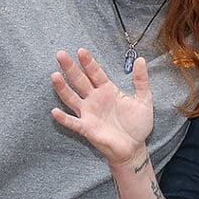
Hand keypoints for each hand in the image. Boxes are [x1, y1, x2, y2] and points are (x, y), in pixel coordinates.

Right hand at [50, 48, 157, 166]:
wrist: (135, 147)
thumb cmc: (137, 124)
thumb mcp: (144, 99)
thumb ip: (141, 80)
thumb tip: (141, 59)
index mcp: (107, 90)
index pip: (95, 73)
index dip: (88, 62)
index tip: (81, 51)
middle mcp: (95, 99)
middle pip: (80, 81)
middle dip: (70, 68)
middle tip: (61, 54)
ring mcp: (89, 113)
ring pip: (72, 98)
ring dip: (63, 88)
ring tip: (55, 76)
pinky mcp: (87, 128)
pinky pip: (73, 122)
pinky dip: (64, 118)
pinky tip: (54, 112)